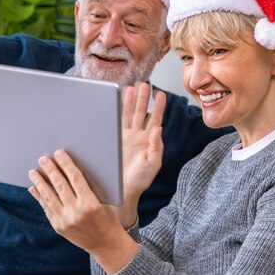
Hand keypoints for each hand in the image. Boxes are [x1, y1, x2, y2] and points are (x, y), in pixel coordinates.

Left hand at [28, 150, 138, 273]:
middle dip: (50, 170)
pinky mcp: (58, 227)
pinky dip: (39, 197)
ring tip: (33, 172)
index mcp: (90, 203)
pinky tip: (34, 188)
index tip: (59, 153)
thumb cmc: (106, 217)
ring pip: (49, 197)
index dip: (66, 164)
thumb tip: (70, 169)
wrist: (105, 243)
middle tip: (43, 159)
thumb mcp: (102, 200)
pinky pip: (46, 208)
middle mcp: (76, 212)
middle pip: (60, 186)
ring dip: (40, 183)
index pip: (75, 178)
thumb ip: (87, 187)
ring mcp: (65, 221)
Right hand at [117, 82, 164, 226]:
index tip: (161, 94)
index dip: (158, 107)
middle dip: (143, 98)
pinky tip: (118, 100)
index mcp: (150, 141)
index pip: (156, 119)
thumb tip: (158, 129)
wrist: (121, 190)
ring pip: (128, 114)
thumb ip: (156, 146)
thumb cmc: (139, 180)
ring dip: (131, 100)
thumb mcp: (152, 164)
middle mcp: (138, 136)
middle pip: (141, 112)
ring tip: (132, 87)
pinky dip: (117, 110)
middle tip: (144, 84)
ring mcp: (125, 136)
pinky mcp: (114, 138)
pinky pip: (116, 121)